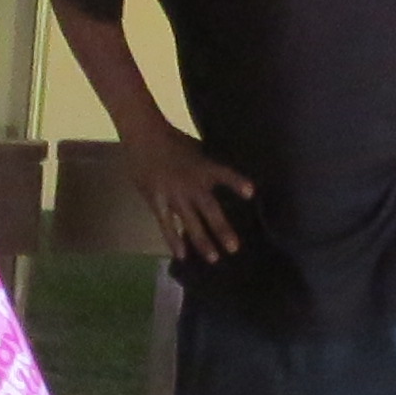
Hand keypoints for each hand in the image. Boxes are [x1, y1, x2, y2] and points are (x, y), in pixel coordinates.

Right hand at [125, 124, 251, 264]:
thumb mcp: (197, 149)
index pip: (224, 175)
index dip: (236, 183)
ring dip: (202, 241)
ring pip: (190, 222)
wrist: (144, 137)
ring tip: (213, 258)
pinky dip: (174, 240)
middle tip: (234, 248)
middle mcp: (191, 184)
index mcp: (203, 167)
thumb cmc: (173, 141)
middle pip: (209, 210)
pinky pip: (166, 224)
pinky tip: (181, 255)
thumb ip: (209, 165)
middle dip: (222, 229)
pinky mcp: (157, 201)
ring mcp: (174, 195)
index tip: (251, 193)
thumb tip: (223, 179)